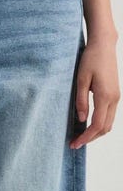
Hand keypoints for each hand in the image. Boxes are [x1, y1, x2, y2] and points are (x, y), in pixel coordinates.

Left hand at [70, 33, 119, 149]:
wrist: (104, 46)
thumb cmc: (90, 60)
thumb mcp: (80, 80)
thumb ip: (81, 101)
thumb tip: (81, 119)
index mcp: (105, 96)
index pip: (97, 125)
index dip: (86, 137)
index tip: (74, 144)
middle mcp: (114, 99)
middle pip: (105, 128)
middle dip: (90, 138)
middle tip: (74, 143)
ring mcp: (116, 97)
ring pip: (109, 123)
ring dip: (95, 133)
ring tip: (79, 137)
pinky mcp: (115, 95)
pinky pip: (109, 116)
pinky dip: (99, 125)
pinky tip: (87, 126)